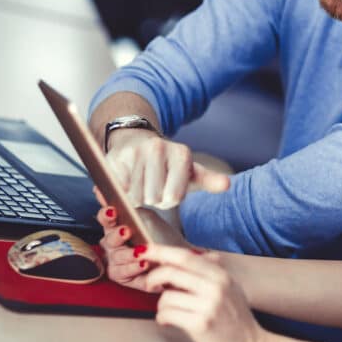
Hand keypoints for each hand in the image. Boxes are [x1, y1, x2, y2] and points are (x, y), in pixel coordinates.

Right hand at [96, 201, 179, 291]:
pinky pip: (126, 275)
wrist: (178, 256)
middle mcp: (113, 247)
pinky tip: (144, 264)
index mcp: (115, 229)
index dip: (106, 215)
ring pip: (116, 260)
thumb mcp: (145, 216)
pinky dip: (135, 269)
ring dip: (128, 254)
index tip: (113, 211)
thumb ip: (126, 205)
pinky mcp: (126, 279)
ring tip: (141, 250)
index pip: (105, 220)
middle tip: (127, 231)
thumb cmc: (159, 235)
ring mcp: (118, 263)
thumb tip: (100, 190)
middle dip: (117, 236)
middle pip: (108, 241)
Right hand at [106, 128, 229, 208]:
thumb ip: (209, 180)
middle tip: (152, 185)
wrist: (135, 142)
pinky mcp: (114, 158)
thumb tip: (227, 184)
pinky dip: (121, 192)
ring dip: (136, 197)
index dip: (170, 199)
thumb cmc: (167, 165)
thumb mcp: (190, 172)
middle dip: (153, 199)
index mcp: (181, 153)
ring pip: (135, 196)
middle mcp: (158, 147)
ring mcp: (135, 152)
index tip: (169, 189)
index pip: (175, 197)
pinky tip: (125, 182)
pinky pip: (118, 189)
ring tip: (140, 183)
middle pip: (154, 197)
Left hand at [142, 244, 270, 341]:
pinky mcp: (200, 325)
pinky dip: (162, 317)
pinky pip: (167, 314)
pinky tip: (169, 321)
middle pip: (171, 272)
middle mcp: (215, 287)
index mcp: (221, 275)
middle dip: (153, 277)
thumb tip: (199, 254)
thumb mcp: (231, 288)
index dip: (160, 251)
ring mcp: (208, 306)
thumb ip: (214, 271)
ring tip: (169, 311)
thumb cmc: (238, 319)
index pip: (185, 256)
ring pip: (166, 296)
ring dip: (161, 304)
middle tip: (150, 285)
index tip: (144, 250)